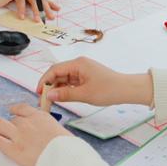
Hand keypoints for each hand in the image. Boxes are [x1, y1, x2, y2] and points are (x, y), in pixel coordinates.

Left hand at [0, 104, 68, 165]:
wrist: (65, 158)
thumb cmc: (66, 147)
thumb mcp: (59, 130)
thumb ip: (47, 128)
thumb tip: (44, 134)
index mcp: (40, 116)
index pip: (21, 108)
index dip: (14, 112)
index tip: (13, 115)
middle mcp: (27, 122)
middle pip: (10, 118)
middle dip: (8, 125)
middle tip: (8, 132)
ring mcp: (19, 135)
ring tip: (0, 137)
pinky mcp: (13, 149)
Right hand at [35, 57, 152, 106]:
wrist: (127, 90)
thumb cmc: (109, 90)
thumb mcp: (85, 94)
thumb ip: (65, 95)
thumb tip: (49, 95)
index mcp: (78, 64)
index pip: (54, 70)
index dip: (44, 81)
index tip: (39, 93)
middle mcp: (79, 64)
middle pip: (58, 74)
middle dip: (49, 86)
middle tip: (44, 100)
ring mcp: (82, 71)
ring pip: (63, 79)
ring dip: (57, 89)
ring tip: (51, 101)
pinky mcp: (86, 77)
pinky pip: (71, 82)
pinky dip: (65, 90)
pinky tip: (61, 98)